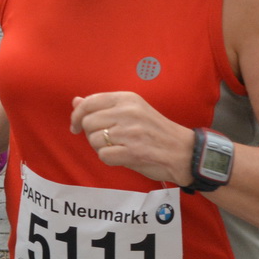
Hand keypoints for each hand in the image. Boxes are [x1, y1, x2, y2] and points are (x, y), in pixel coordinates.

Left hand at [70, 92, 194, 185]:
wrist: (183, 151)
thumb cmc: (154, 131)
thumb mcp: (132, 111)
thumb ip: (103, 106)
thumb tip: (75, 101)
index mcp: (127, 98)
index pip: (89, 102)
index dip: (77, 116)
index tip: (75, 126)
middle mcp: (128, 112)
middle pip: (88, 122)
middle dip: (91, 134)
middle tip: (105, 140)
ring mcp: (131, 132)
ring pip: (93, 140)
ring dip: (100, 148)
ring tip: (117, 147)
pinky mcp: (133, 152)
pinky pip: (104, 156)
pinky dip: (109, 159)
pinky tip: (122, 156)